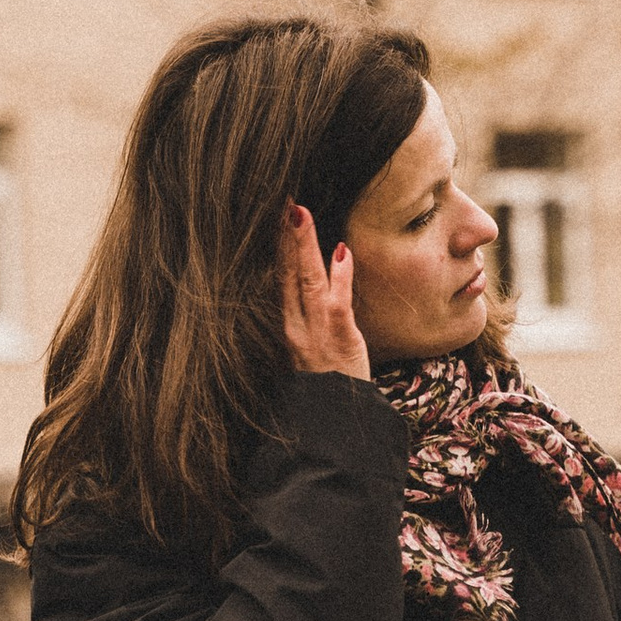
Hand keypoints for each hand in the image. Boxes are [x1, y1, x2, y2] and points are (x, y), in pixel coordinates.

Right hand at [279, 204, 370, 378]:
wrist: (335, 419)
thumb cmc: (328, 380)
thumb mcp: (310, 346)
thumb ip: (308, 314)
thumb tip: (316, 280)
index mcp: (288, 323)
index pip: (280, 276)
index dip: (278, 245)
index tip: (278, 213)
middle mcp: (296, 324)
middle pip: (287, 272)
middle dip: (285, 236)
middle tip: (285, 200)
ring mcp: (315, 331)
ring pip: (308, 281)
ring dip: (304, 246)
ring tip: (301, 214)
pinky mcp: (339, 339)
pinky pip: (337, 304)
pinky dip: (340, 277)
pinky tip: (341, 251)